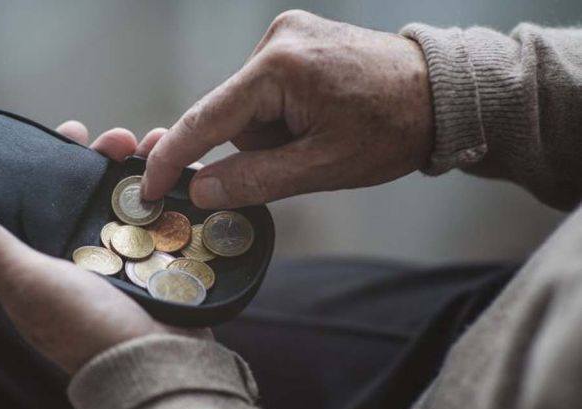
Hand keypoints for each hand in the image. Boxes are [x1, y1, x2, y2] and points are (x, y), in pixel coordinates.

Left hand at [0, 123, 209, 374]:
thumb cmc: (85, 328)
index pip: (49, 198)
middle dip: (106, 157)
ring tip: (157, 144)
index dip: (58, 161)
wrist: (155, 367)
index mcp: (51, 257)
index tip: (71, 131)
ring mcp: (132, 261)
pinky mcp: (166, 265)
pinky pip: (169, 218)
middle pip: (96, 192)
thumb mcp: (25, 281)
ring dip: (144, 167)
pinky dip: (175, 191)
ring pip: (135, 201)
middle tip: (119, 137)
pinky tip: (183, 167)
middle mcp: (90, 256)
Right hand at [142, 10, 433, 208]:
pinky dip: (282, 116)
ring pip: (249, 108)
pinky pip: (267, 91)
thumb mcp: (322, 167)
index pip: (207, 118)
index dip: (173, 157)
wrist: (443, 94)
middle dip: (256, 148)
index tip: (149, 186)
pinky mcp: (299, 39)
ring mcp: (289, 34)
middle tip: (305, 156)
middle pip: (231, 116)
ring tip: (323, 133)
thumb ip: (255, 180)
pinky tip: (320, 117)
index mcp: (281, 67)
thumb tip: (202, 189)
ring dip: (273, 134)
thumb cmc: (393, 128)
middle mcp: (278, 39)